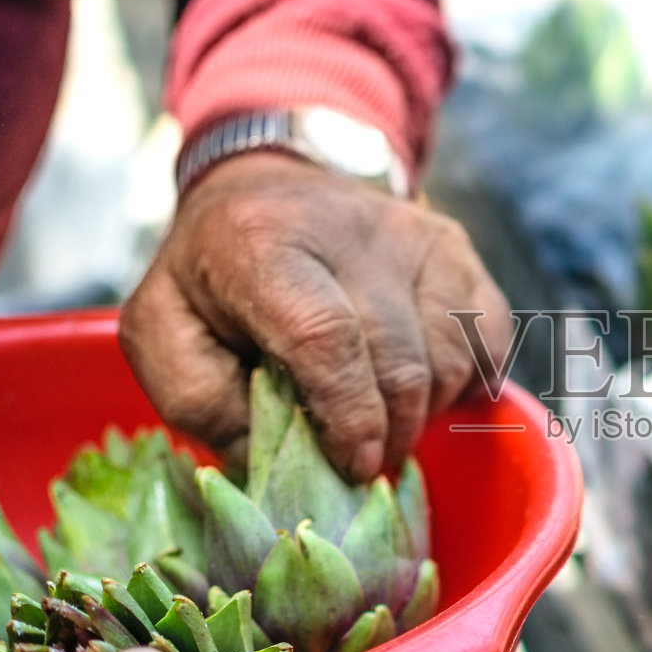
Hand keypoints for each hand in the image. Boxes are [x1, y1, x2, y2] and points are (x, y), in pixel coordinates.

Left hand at [121, 152, 511, 479]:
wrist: (265, 186)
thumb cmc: (211, 277)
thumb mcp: (163, 336)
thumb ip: (201, 403)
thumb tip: (274, 458)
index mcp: (261, 246)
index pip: (327, 339)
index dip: (349, 416)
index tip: (353, 465)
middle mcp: (348, 228)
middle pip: (398, 358)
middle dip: (391, 433)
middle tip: (364, 464)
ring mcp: (411, 232)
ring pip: (451, 352)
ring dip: (427, 409)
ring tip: (386, 421)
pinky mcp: (452, 244)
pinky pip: (488, 334)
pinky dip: (468, 378)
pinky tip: (425, 387)